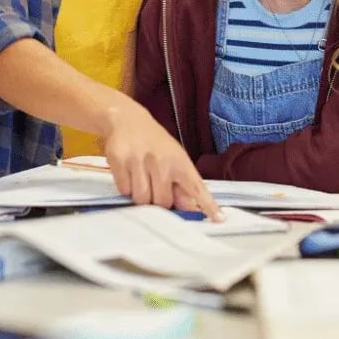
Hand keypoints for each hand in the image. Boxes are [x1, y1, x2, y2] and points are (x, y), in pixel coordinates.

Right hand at [103, 102, 222, 220]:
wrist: (127, 120)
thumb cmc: (155, 144)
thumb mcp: (174, 158)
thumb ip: (182, 183)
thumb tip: (192, 208)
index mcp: (179, 161)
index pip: (196, 187)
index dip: (207, 204)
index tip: (219, 219)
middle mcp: (161, 161)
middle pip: (163, 202)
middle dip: (159, 200)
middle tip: (155, 185)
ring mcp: (139, 161)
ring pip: (141, 200)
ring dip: (141, 196)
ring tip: (142, 178)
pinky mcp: (119, 161)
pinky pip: (124, 191)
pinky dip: (126, 188)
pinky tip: (129, 173)